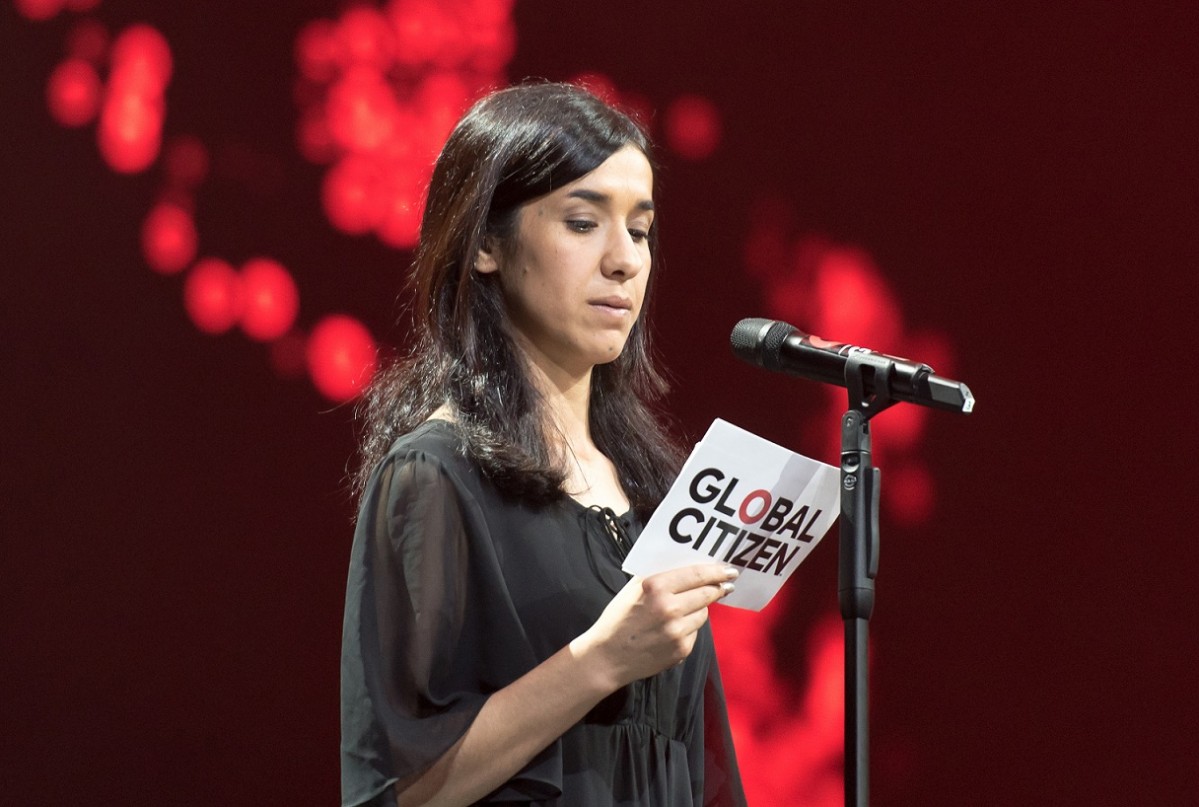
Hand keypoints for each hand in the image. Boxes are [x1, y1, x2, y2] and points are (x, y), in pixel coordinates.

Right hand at [572, 563, 737, 689]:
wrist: (608, 657)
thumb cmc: (619, 618)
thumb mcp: (633, 588)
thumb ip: (659, 576)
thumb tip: (690, 568)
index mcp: (655, 587)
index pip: (696, 574)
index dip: (716, 571)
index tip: (729, 570)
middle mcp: (669, 608)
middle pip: (707, 593)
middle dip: (718, 588)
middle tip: (726, 584)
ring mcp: (677, 631)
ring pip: (704, 614)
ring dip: (700, 609)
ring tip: (684, 611)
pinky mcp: (682, 650)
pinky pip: (695, 632)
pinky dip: (689, 628)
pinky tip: (673, 630)